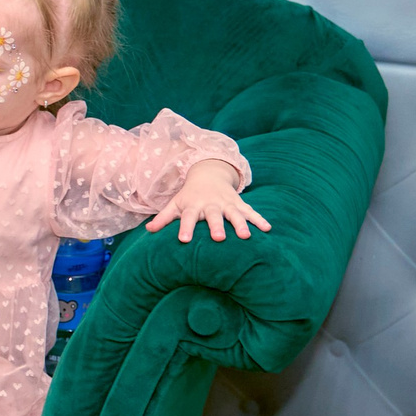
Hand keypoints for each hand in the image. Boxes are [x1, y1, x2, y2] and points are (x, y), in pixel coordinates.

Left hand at [145, 160, 270, 242]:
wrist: (208, 174)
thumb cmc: (189, 195)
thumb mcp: (175, 204)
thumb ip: (164, 218)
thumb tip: (148, 230)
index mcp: (193, 205)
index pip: (188, 217)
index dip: (186, 228)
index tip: (184, 240)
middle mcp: (211, 204)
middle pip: (213, 216)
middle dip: (216, 226)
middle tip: (219, 239)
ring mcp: (227, 203)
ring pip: (234, 214)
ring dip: (241, 224)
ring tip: (246, 236)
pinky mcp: (239, 204)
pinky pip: (251, 211)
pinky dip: (259, 219)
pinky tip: (268, 228)